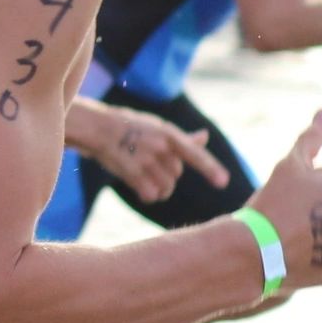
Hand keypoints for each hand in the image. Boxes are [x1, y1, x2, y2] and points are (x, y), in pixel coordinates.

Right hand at [85, 105, 228, 204]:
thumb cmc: (129, 127)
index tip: (223, 182)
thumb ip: (182, 138)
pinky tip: (140, 189)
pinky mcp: (132, 172)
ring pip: (165, 187)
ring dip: (158, 189)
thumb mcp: (157, 127)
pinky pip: (150, 194)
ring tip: (144, 179)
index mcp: (169, 134)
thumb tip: (205, 136)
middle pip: (176, 175)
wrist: (98, 128)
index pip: (195, 154)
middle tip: (150, 168)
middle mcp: (160, 146)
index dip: (210, 168)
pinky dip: (148, 195)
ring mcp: (145, 159)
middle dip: (167, 176)